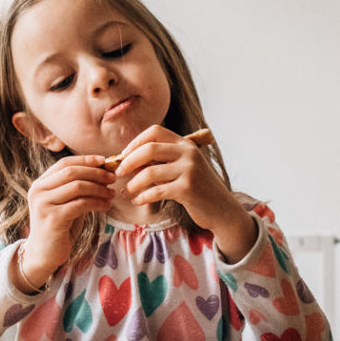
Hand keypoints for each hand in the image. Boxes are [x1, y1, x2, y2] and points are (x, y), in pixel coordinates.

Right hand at [19, 155, 113, 289]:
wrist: (44, 254)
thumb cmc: (59, 227)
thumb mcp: (65, 203)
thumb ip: (77, 187)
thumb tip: (103, 172)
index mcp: (40, 184)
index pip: (64, 163)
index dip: (86, 160)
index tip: (104, 160)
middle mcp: (38, 191)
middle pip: (71, 172)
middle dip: (95, 173)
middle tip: (113, 178)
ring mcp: (43, 204)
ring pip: (77, 187)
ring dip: (99, 189)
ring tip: (111, 194)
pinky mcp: (53, 219)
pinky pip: (81, 204)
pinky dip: (97, 203)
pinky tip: (106, 206)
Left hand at [112, 125, 250, 251]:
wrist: (221, 209)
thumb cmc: (197, 189)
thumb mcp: (182, 169)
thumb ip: (161, 162)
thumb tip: (128, 161)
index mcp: (185, 144)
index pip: (155, 131)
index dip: (135, 141)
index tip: (123, 155)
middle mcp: (188, 153)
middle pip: (149, 149)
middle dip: (128, 161)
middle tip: (118, 173)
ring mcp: (189, 170)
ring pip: (150, 172)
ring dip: (133, 184)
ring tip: (126, 192)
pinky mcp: (188, 188)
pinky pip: (156, 191)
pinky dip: (143, 197)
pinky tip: (138, 201)